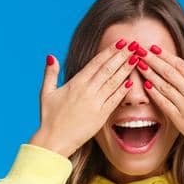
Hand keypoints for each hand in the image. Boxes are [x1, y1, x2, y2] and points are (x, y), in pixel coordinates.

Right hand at [30, 41, 136, 156]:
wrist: (54, 140)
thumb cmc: (49, 117)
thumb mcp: (46, 92)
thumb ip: (50, 73)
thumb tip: (51, 56)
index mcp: (75, 83)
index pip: (96, 62)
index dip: (110, 51)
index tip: (121, 42)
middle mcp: (87, 91)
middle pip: (108, 69)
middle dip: (122, 55)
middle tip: (134, 44)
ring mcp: (95, 103)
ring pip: (114, 82)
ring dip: (126, 69)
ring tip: (137, 58)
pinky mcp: (100, 116)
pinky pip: (114, 100)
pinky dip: (123, 91)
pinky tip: (131, 82)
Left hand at [136, 49, 183, 153]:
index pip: (180, 65)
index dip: (165, 55)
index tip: (154, 47)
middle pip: (168, 71)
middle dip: (152, 59)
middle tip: (139, 49)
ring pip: (163, 85)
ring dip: (149, 73)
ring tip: (138, 63)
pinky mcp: (178, 119)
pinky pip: (163, 103)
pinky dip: (154, 93)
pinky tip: (145, 85)